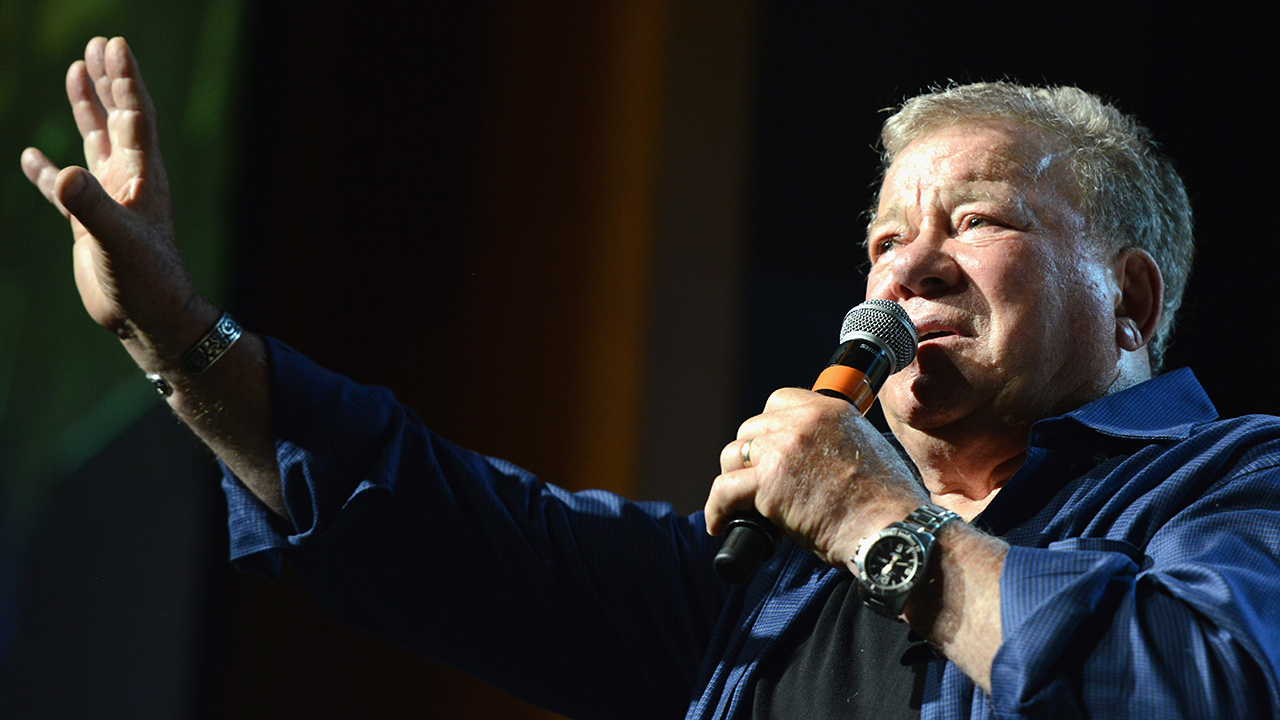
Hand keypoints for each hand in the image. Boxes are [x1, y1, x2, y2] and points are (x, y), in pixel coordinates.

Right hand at [21, 36, 210, 365]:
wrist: (150, 319)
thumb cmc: (146, 281)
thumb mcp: (118, 241)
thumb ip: (89, 207)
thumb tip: (61, 174)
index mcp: (142, 177)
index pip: (134, 116)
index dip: (125, 80)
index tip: (114, 44)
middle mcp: (128, 181)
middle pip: (117, 118)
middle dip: (107, 81)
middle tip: (97, 45)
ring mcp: (110, 201)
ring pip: (94, 142)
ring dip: (85, 108)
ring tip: (75, 73)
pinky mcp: (91, 225)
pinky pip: (65, 189)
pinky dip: (48, 171)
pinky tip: (32, 158)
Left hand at [704, 388, 929, 566]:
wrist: (892, 530)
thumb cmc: (887, 505)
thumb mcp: (868, 451)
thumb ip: (838, 443)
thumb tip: (818, 460)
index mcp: (829, 410)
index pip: (779, 401)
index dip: (769, 428)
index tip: (768, 451)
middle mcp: (803, 422)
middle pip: (751, 428)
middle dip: (750, 456)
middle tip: (756, 484)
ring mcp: (783, 450)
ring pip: (732, 455)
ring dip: (732, 479)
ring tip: (738, 505)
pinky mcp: (768, 483)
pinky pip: (723, 490)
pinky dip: (716, 509)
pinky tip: (719, 524)